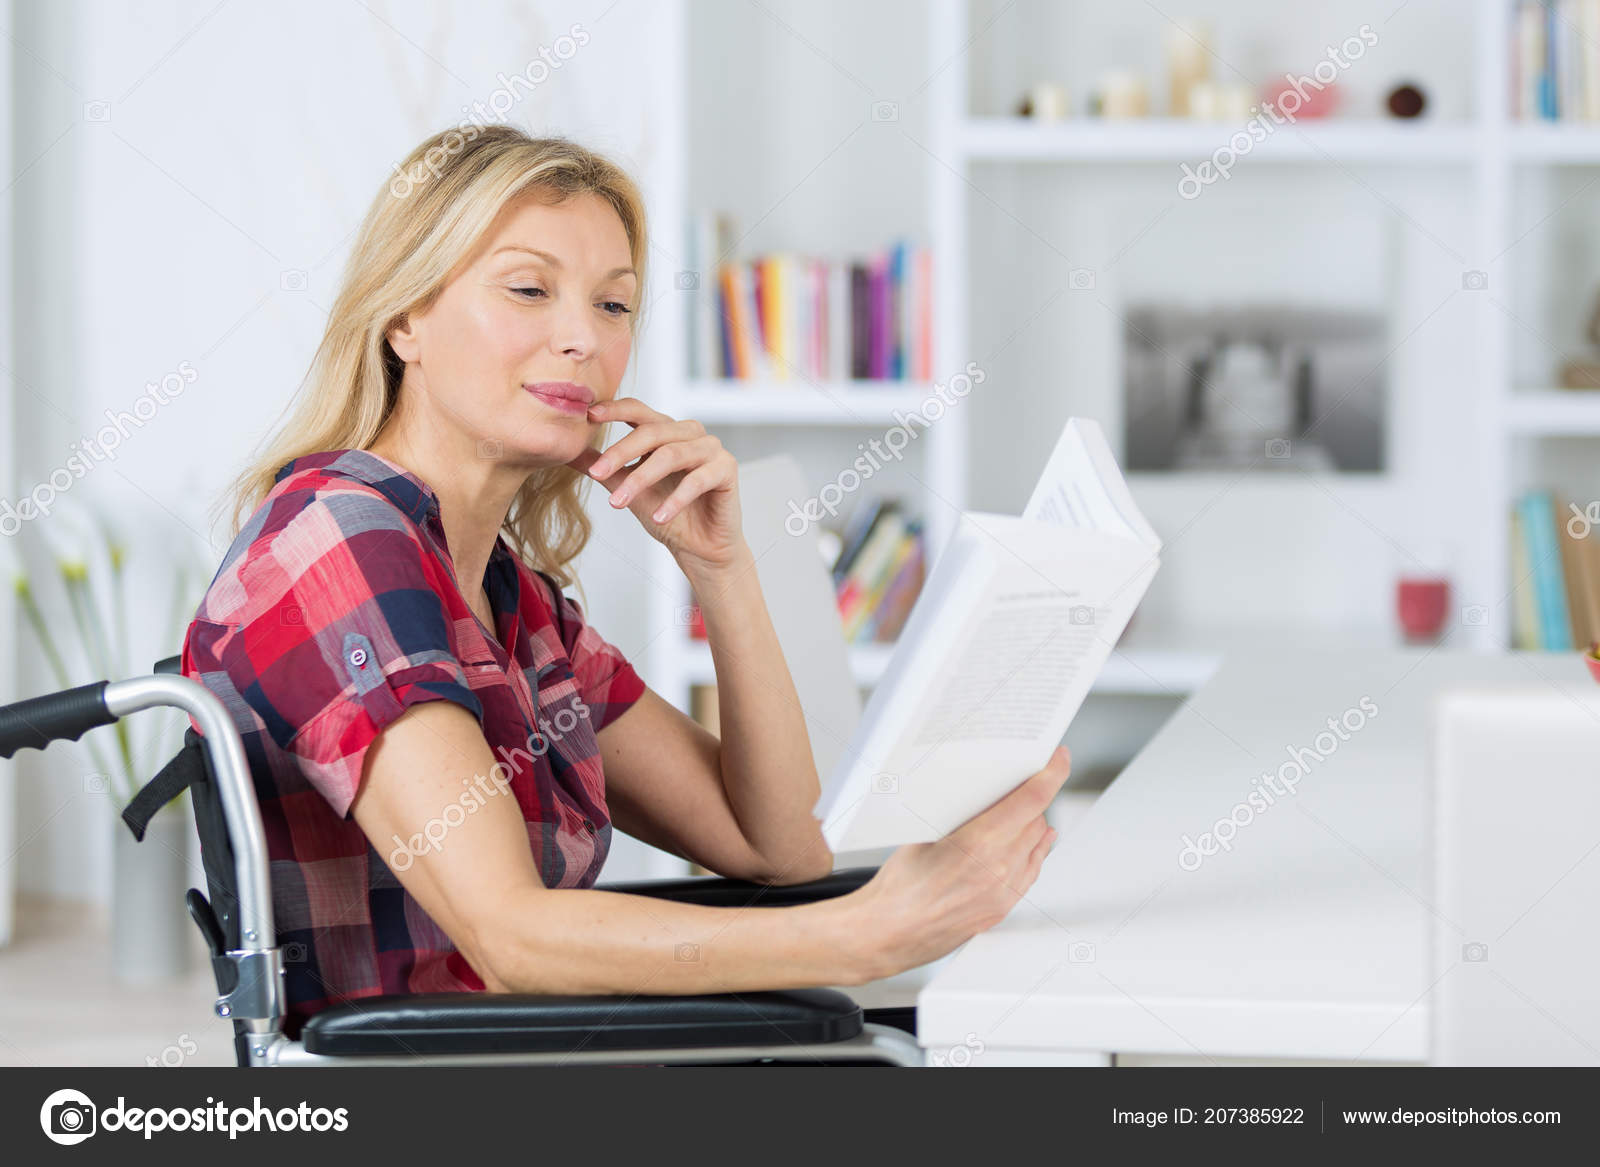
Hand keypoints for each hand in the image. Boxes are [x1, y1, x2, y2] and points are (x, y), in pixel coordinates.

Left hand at [569, 397, 745, 573]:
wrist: (699, 548)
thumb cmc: (667, 514)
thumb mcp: (628, 489)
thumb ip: (604, 470)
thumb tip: (568, 453)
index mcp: (666, 431)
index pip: (639, 410)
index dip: (615, 409)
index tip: (589, 416)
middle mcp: (689, 433)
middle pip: (652, 432)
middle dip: (621, 453)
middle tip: (597, 475)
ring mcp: (711, 448)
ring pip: (671, 454)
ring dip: (642, 479)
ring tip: (619, 503)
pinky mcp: (727, 469)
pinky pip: (697, 480)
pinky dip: (675, 500)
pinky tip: (658, 517)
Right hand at [843, 746, 1071, 980]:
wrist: (887, 933)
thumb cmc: (898, 887)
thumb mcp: (925, 834)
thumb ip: (962, 814)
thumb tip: (983, 792)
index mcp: (979, 844)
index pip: (1032, 799)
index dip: (1052, 772)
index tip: (1059, 757)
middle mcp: (998, 869)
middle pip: (1037, 819)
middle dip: (1031, 796)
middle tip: (1022, 780)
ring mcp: (1003, 893)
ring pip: (1037, 844)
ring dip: (1031, 824)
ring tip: (1023, 809)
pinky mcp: (1002, 909)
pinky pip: (1031, 871)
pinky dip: (1033, 851)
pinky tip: (1033, 842)